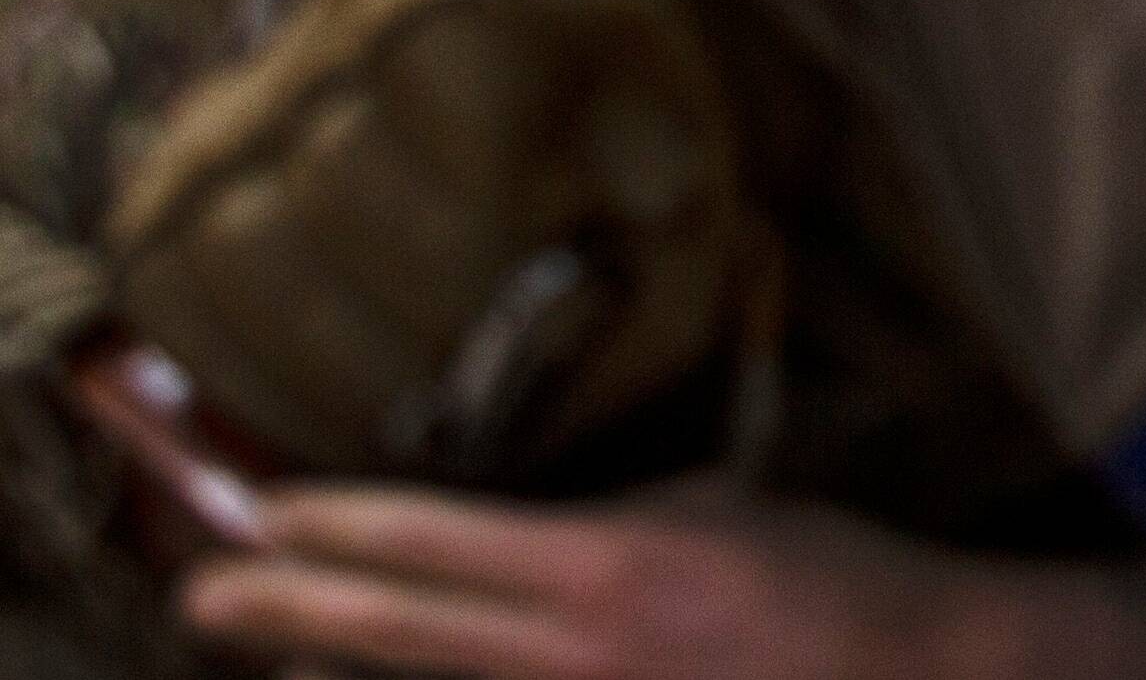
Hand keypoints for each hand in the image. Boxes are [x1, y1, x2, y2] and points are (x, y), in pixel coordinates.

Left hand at [181, 483, 1145, 679]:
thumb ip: (616, 524)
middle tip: (204, 593)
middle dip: (284, 609)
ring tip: (279, 660)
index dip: (338, 523)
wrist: (915, 678)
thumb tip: (532, 534)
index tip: (270, 509)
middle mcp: (573, 657)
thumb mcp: (726, 513)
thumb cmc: (833, 587)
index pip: (436, 538)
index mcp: (611, 566)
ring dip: (335, 679)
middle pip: (392, 630)